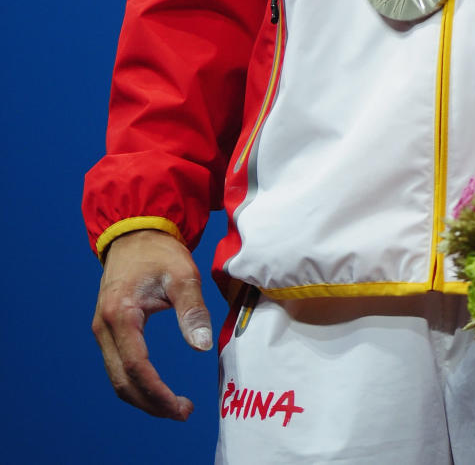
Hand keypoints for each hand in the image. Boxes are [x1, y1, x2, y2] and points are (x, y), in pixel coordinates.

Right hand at [92, 228, 212, 418]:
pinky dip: (135, 383)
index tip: (181, 406)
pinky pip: (117, 366)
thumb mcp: (182, 274)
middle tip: (182, 412)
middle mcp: (104, 327)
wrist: (135, 233)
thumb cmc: (160, 252)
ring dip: (143, 397)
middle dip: (151, 403)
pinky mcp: (106, 330)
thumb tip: (202, 346)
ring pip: (117, 378)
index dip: (158, 392)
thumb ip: (192, 310)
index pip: (136, 367)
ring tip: (174, 406)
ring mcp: (102, 330)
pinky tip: (157, 388)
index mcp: (121, 314)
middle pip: (123, 381)